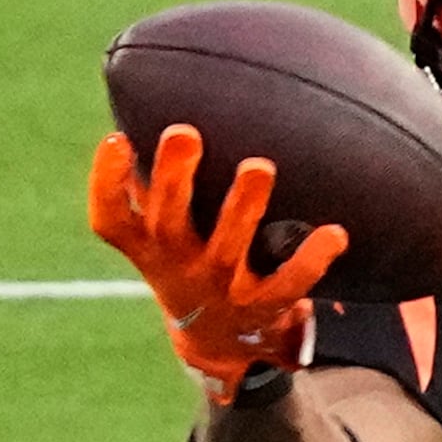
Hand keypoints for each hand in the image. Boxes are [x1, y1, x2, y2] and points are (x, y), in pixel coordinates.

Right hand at [88, 125, 347, 405]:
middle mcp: (178, 266)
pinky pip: (287, 285)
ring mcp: (220, 288)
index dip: (106, 183)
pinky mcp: (262, 306)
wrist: (217, 341)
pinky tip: (335, 234)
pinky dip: (310, 261)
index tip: (115, 139)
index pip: (112, 220)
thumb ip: (149, 180)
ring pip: (226, 251)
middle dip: (174, 180)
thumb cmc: (186, 258)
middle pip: (168, 225)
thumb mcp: (158, 230)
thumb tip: (144, 100)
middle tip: (184, 132)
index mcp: (147, 246)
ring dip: (241, 210)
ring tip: (257, 166)